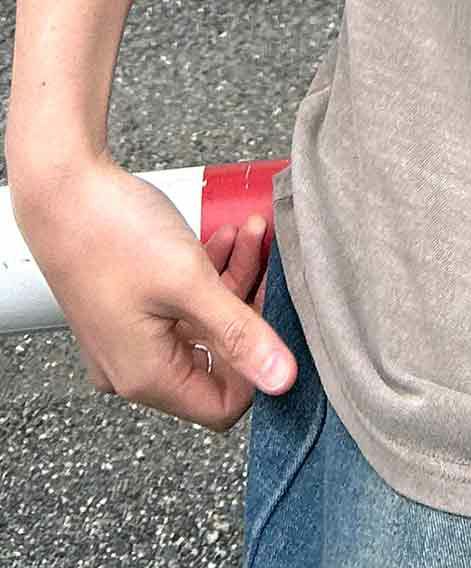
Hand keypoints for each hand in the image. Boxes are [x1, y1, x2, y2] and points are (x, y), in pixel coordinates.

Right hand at [9, 155, 296, 431]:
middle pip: (217, 356)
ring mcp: (130, 336)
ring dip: (233, 278)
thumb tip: (282, 380)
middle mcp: (134, 366)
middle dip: (249, 304)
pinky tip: (224, 237)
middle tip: (267, 260)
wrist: (62, 191)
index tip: (277, 317)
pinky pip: (182, 303)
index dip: (258, 365)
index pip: (222, 405)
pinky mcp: (129, 306)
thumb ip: (240, 333)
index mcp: (147, 376)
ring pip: (203, 322)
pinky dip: (208, 272)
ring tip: (249, 235)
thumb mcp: (189, 284)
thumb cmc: (110, 235)